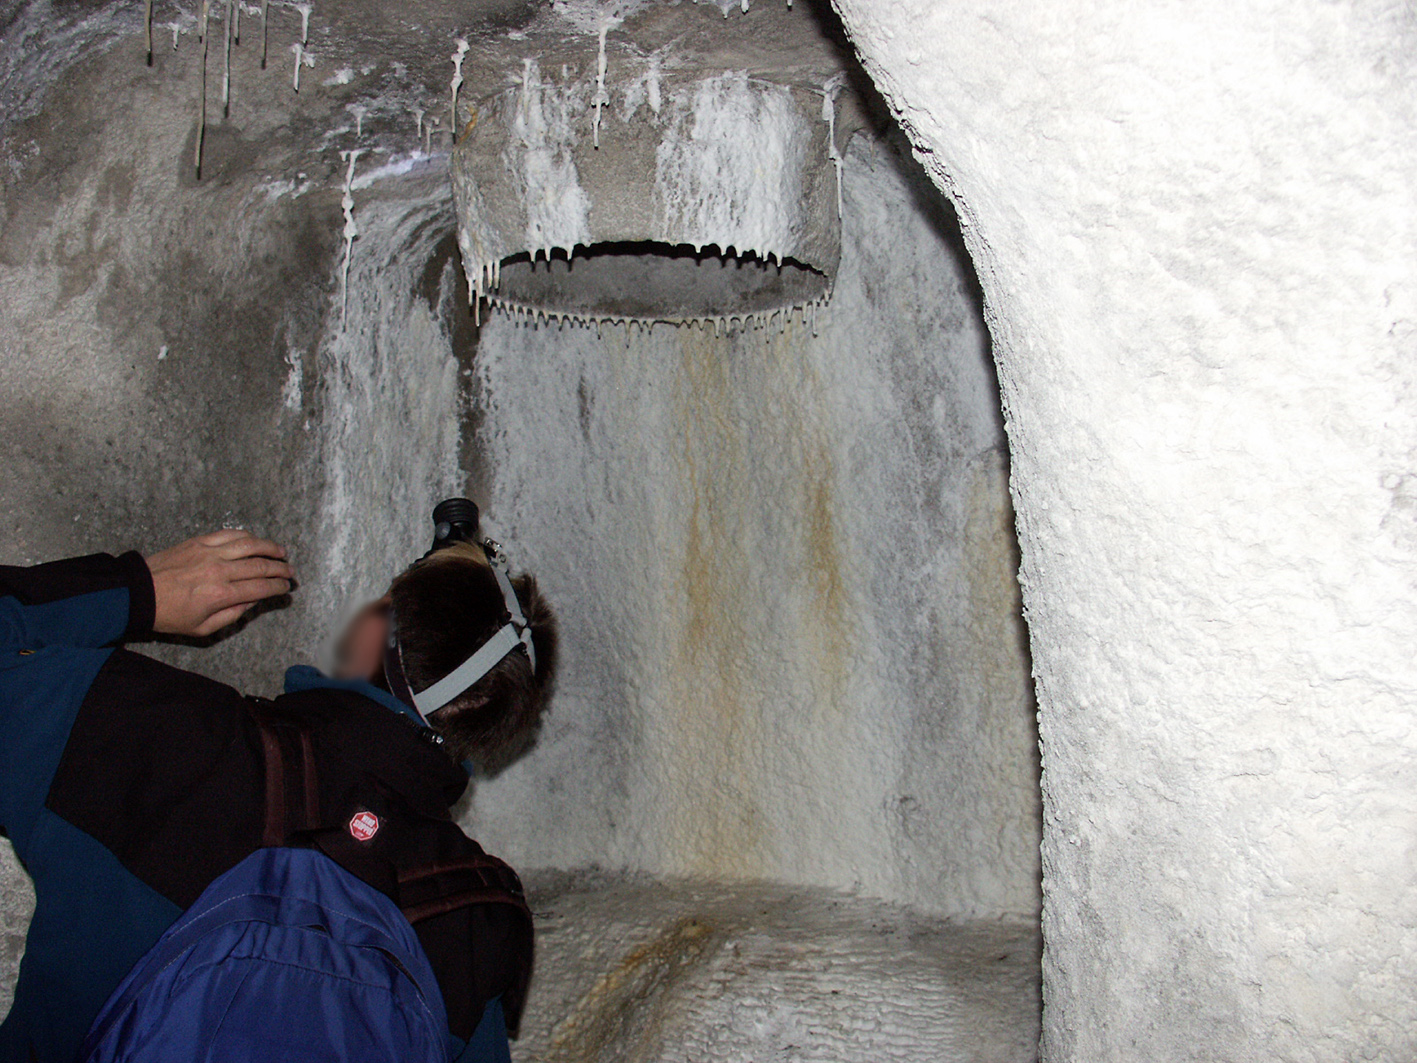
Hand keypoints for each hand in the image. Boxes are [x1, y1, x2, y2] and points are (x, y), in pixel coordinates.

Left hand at [146, 529, 294, 636]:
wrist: (138, 593)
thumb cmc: (169, 614)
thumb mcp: (203, 628)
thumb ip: (232, 615)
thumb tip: (252, 601)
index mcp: (221, 595)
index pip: (261, 587)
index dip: (279, 587)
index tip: (286, 588)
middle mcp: (219, 571)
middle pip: (261, 566)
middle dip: (281, 569)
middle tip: (290, 572)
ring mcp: (210, 552)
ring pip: (250, 545)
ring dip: (270, 548)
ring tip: (282, 552)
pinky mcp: (200, 541)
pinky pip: (230, 534)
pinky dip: (247, 536)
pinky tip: (256, 541)